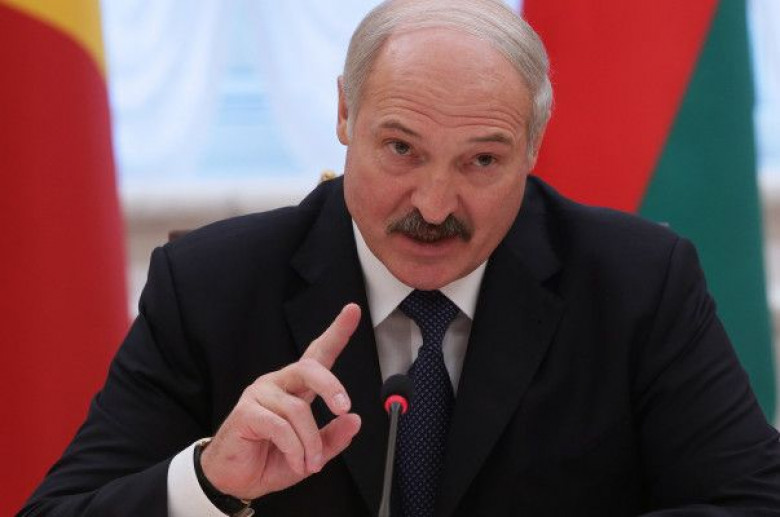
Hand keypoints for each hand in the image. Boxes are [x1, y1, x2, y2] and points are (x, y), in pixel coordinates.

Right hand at [200, 303, 362, 499]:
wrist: (233, 481)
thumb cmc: (269, 460)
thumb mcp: (310, 454)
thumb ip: (332, 439)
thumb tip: (354, 420)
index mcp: (296, 388)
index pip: (318, 354)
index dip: (337, 332)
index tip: (353, 310)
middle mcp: (278, 383)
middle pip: (310, 368)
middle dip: (331, 386)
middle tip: (344, 408)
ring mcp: (260, 394)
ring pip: (298, 409)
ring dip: (310, 443)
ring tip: (310, 464)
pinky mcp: (246, 411)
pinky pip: (281, 426)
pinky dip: (294, 449)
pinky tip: (296, 462)